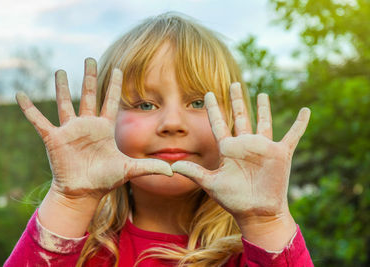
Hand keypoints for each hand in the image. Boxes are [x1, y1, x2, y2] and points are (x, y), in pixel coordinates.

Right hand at [16, 58, 171, 199]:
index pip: (110, 101)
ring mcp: (70, 130)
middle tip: (90, 58)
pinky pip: (39, 120)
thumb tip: (174, 171)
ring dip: (62, 87)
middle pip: (89, 95)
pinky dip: (29, 108)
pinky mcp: (54, 138)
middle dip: (90, 77)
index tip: (118, 68)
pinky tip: (19, 94)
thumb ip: (150, 167)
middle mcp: (87, 125)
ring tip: (60, 70)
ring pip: (65, 103)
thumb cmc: (105, 180)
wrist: (84, 192)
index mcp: (104, 128)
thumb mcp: (129, 170)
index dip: (114, 85)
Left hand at [171, 83, 309, 223]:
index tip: (206, 93)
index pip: (219, 123)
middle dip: (236, 100)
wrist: (256, 212)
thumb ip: (194, 172)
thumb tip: (172, 166)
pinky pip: (293, 134)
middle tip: (233, 83)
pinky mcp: (280, 153)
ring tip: (262, 94)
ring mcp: (263, 147)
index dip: (213, 108)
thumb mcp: (211, 183)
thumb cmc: (233, 200)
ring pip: (263, 121)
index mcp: (228, 149)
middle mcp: (244, 144)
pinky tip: (307, 111)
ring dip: (263, 107)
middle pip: (240, 116)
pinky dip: (300, 123)